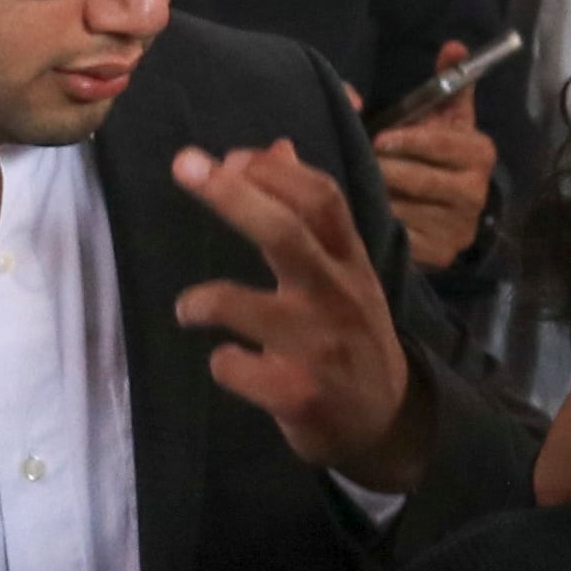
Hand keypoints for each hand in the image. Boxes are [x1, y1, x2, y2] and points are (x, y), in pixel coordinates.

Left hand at [171, 140, 426, 484]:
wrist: (386, 423)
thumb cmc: (351, 337)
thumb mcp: (344, 273)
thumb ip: (311, 215)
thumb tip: (275, 147)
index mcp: (350, 263)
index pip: (321, 199)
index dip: (274, 172)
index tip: (231, 157)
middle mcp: (337, 297)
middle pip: (284, 233)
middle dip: (230, 195)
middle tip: (183, 166)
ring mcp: (317, 347)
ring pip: (241, 305)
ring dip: (203, 300)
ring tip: (189, 309)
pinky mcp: (296, 394)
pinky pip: (235, 367)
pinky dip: (222, 362)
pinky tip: (229, 363)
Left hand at [366, 43, 497, 270]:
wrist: (453, 212)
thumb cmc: (440, 156)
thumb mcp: (447, 118)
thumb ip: (449, 83)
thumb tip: (454, 46)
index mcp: (479, 153)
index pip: (440, 144)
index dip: (407, 141)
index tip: (377, 140)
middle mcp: (475, 191)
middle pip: (419, 179)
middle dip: (385, 171)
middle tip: (357, 164)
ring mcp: (460, 227)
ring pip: (407, 210)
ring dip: (378, 199)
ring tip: (356, 189)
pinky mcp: (442, 253)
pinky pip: (404, 238)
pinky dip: (382, 227)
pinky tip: (365, 216)